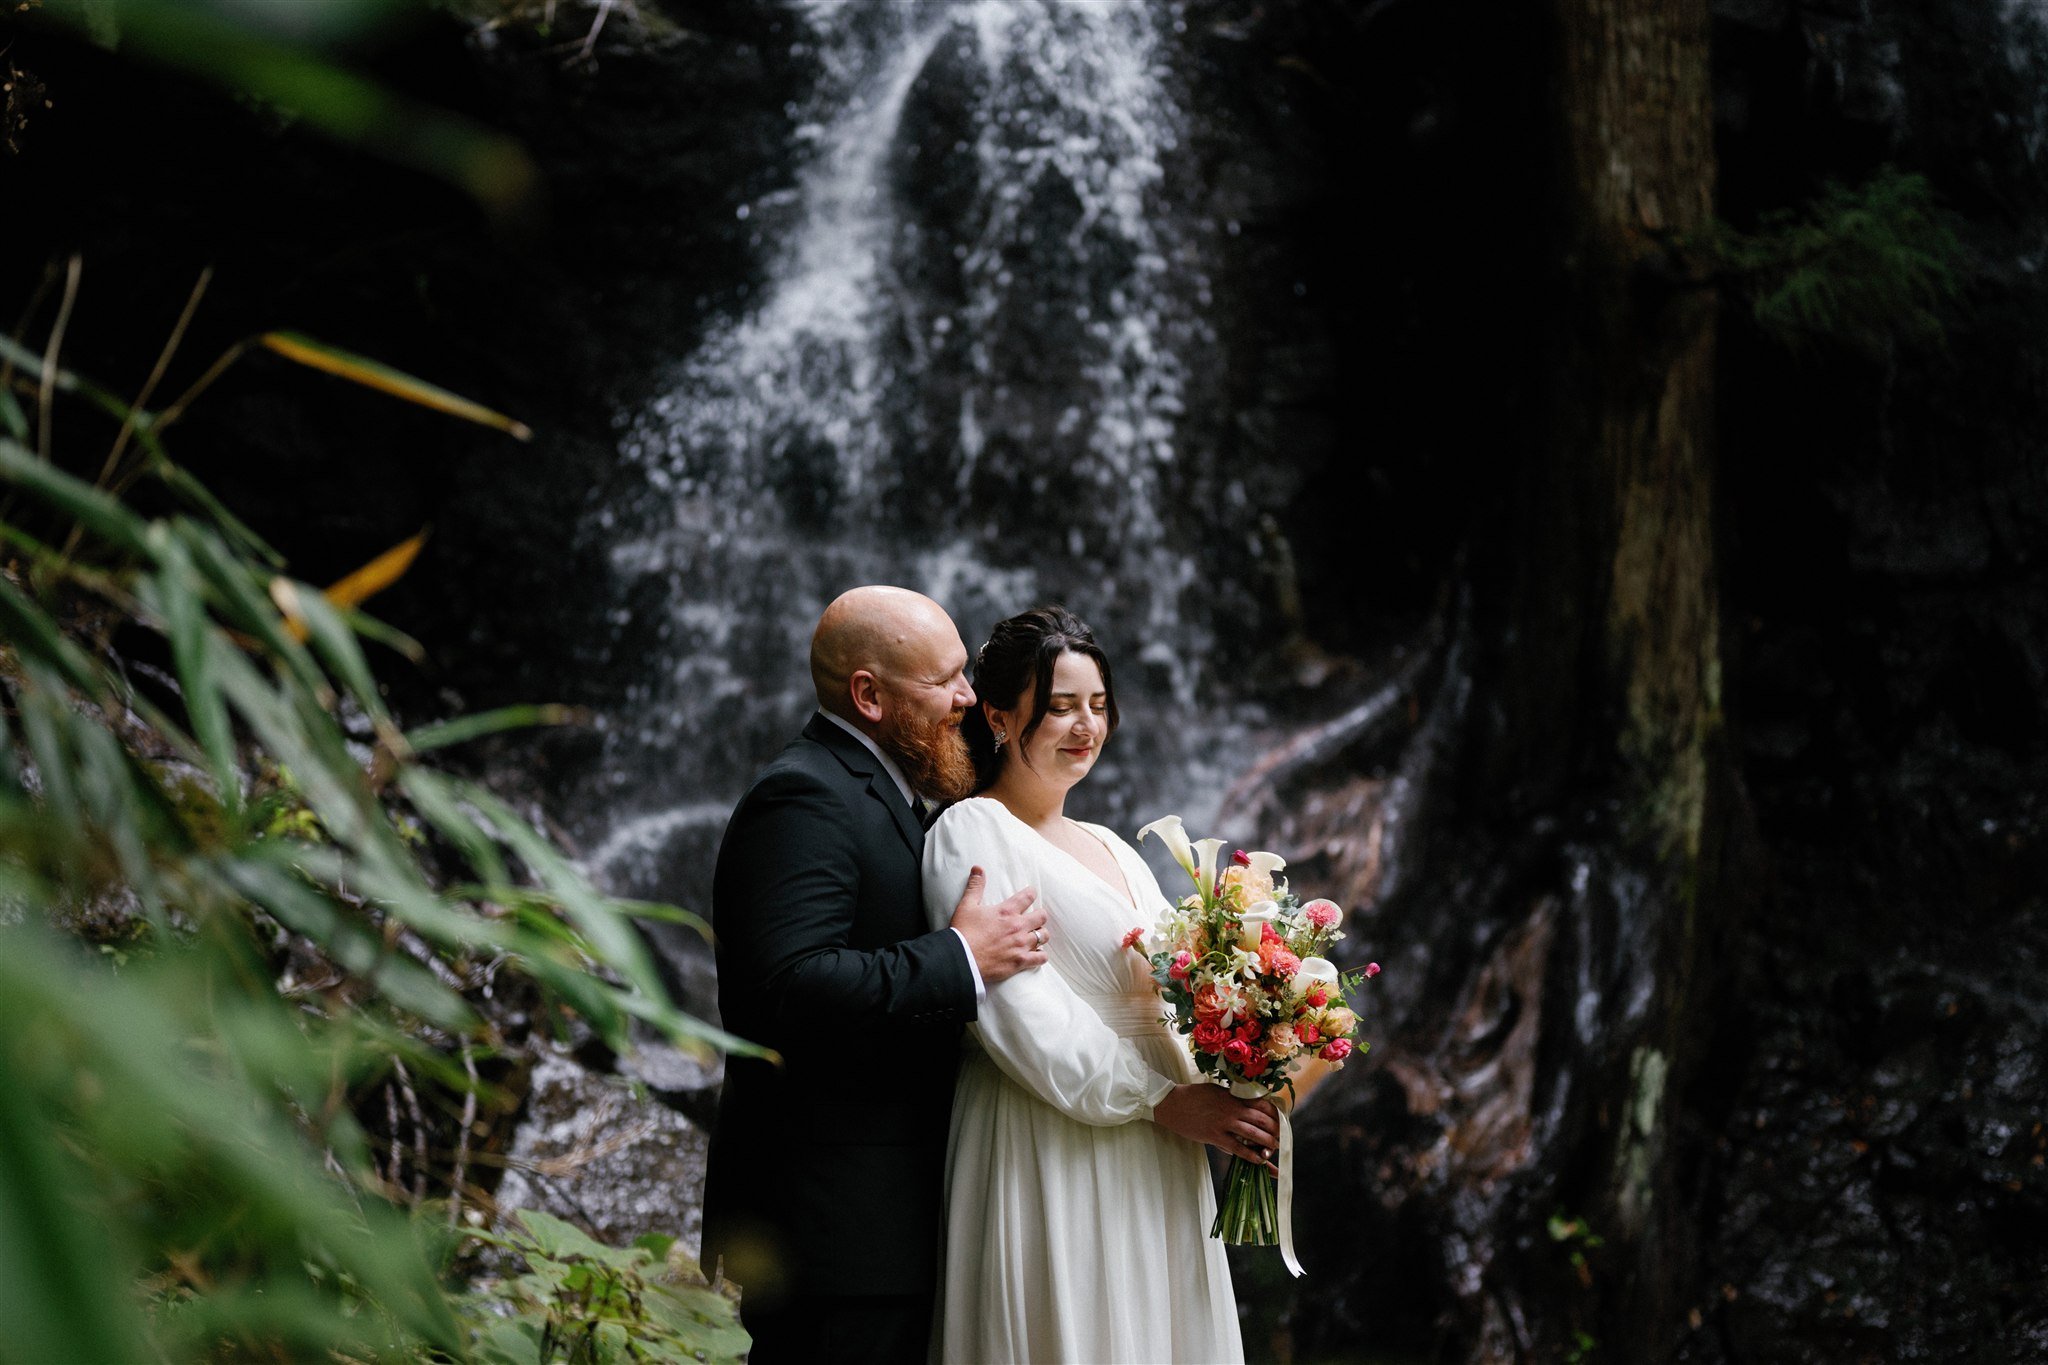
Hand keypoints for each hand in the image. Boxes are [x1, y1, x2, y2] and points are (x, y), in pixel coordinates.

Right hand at [947, 866, 1046, 985]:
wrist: (961, 959)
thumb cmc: (963, 932)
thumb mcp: (967, 906)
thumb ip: (975, 886)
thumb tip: (978, 868)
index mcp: (1006, 911)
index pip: (1028, 896)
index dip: (1031, 894)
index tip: (1030, 895)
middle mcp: (1018, 926)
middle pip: (1042, 916)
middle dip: (1040, 915)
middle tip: (1034, 918)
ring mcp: (1021, 944)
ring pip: (1044, 936)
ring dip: (1041, 934)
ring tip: (1036, 935)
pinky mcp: (1021, 961)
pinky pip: (1041, 957)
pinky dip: (1040, 955)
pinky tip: (1036, 954)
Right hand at [1151, 1085, 1280, 1171]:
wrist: (1172, 1103)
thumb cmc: (1194, 1095)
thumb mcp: (1217, 1090)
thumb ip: (1233, 1097)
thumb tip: (1249, 1104)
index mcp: (1234, 1096)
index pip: (1262, 1104)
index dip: (1274, 1114)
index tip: (1280, 1121)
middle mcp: (1232, 1109)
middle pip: (1262, 1120)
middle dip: (1275, 1130)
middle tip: (1281, 1138)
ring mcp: (1224, 1123)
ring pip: (1254, 1134)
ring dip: (1268, 1143)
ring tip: (1274, 1148)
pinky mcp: (1215, 1136)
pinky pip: (1238, 1148)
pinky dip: (1251, 1155)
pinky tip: (1259, 1160)